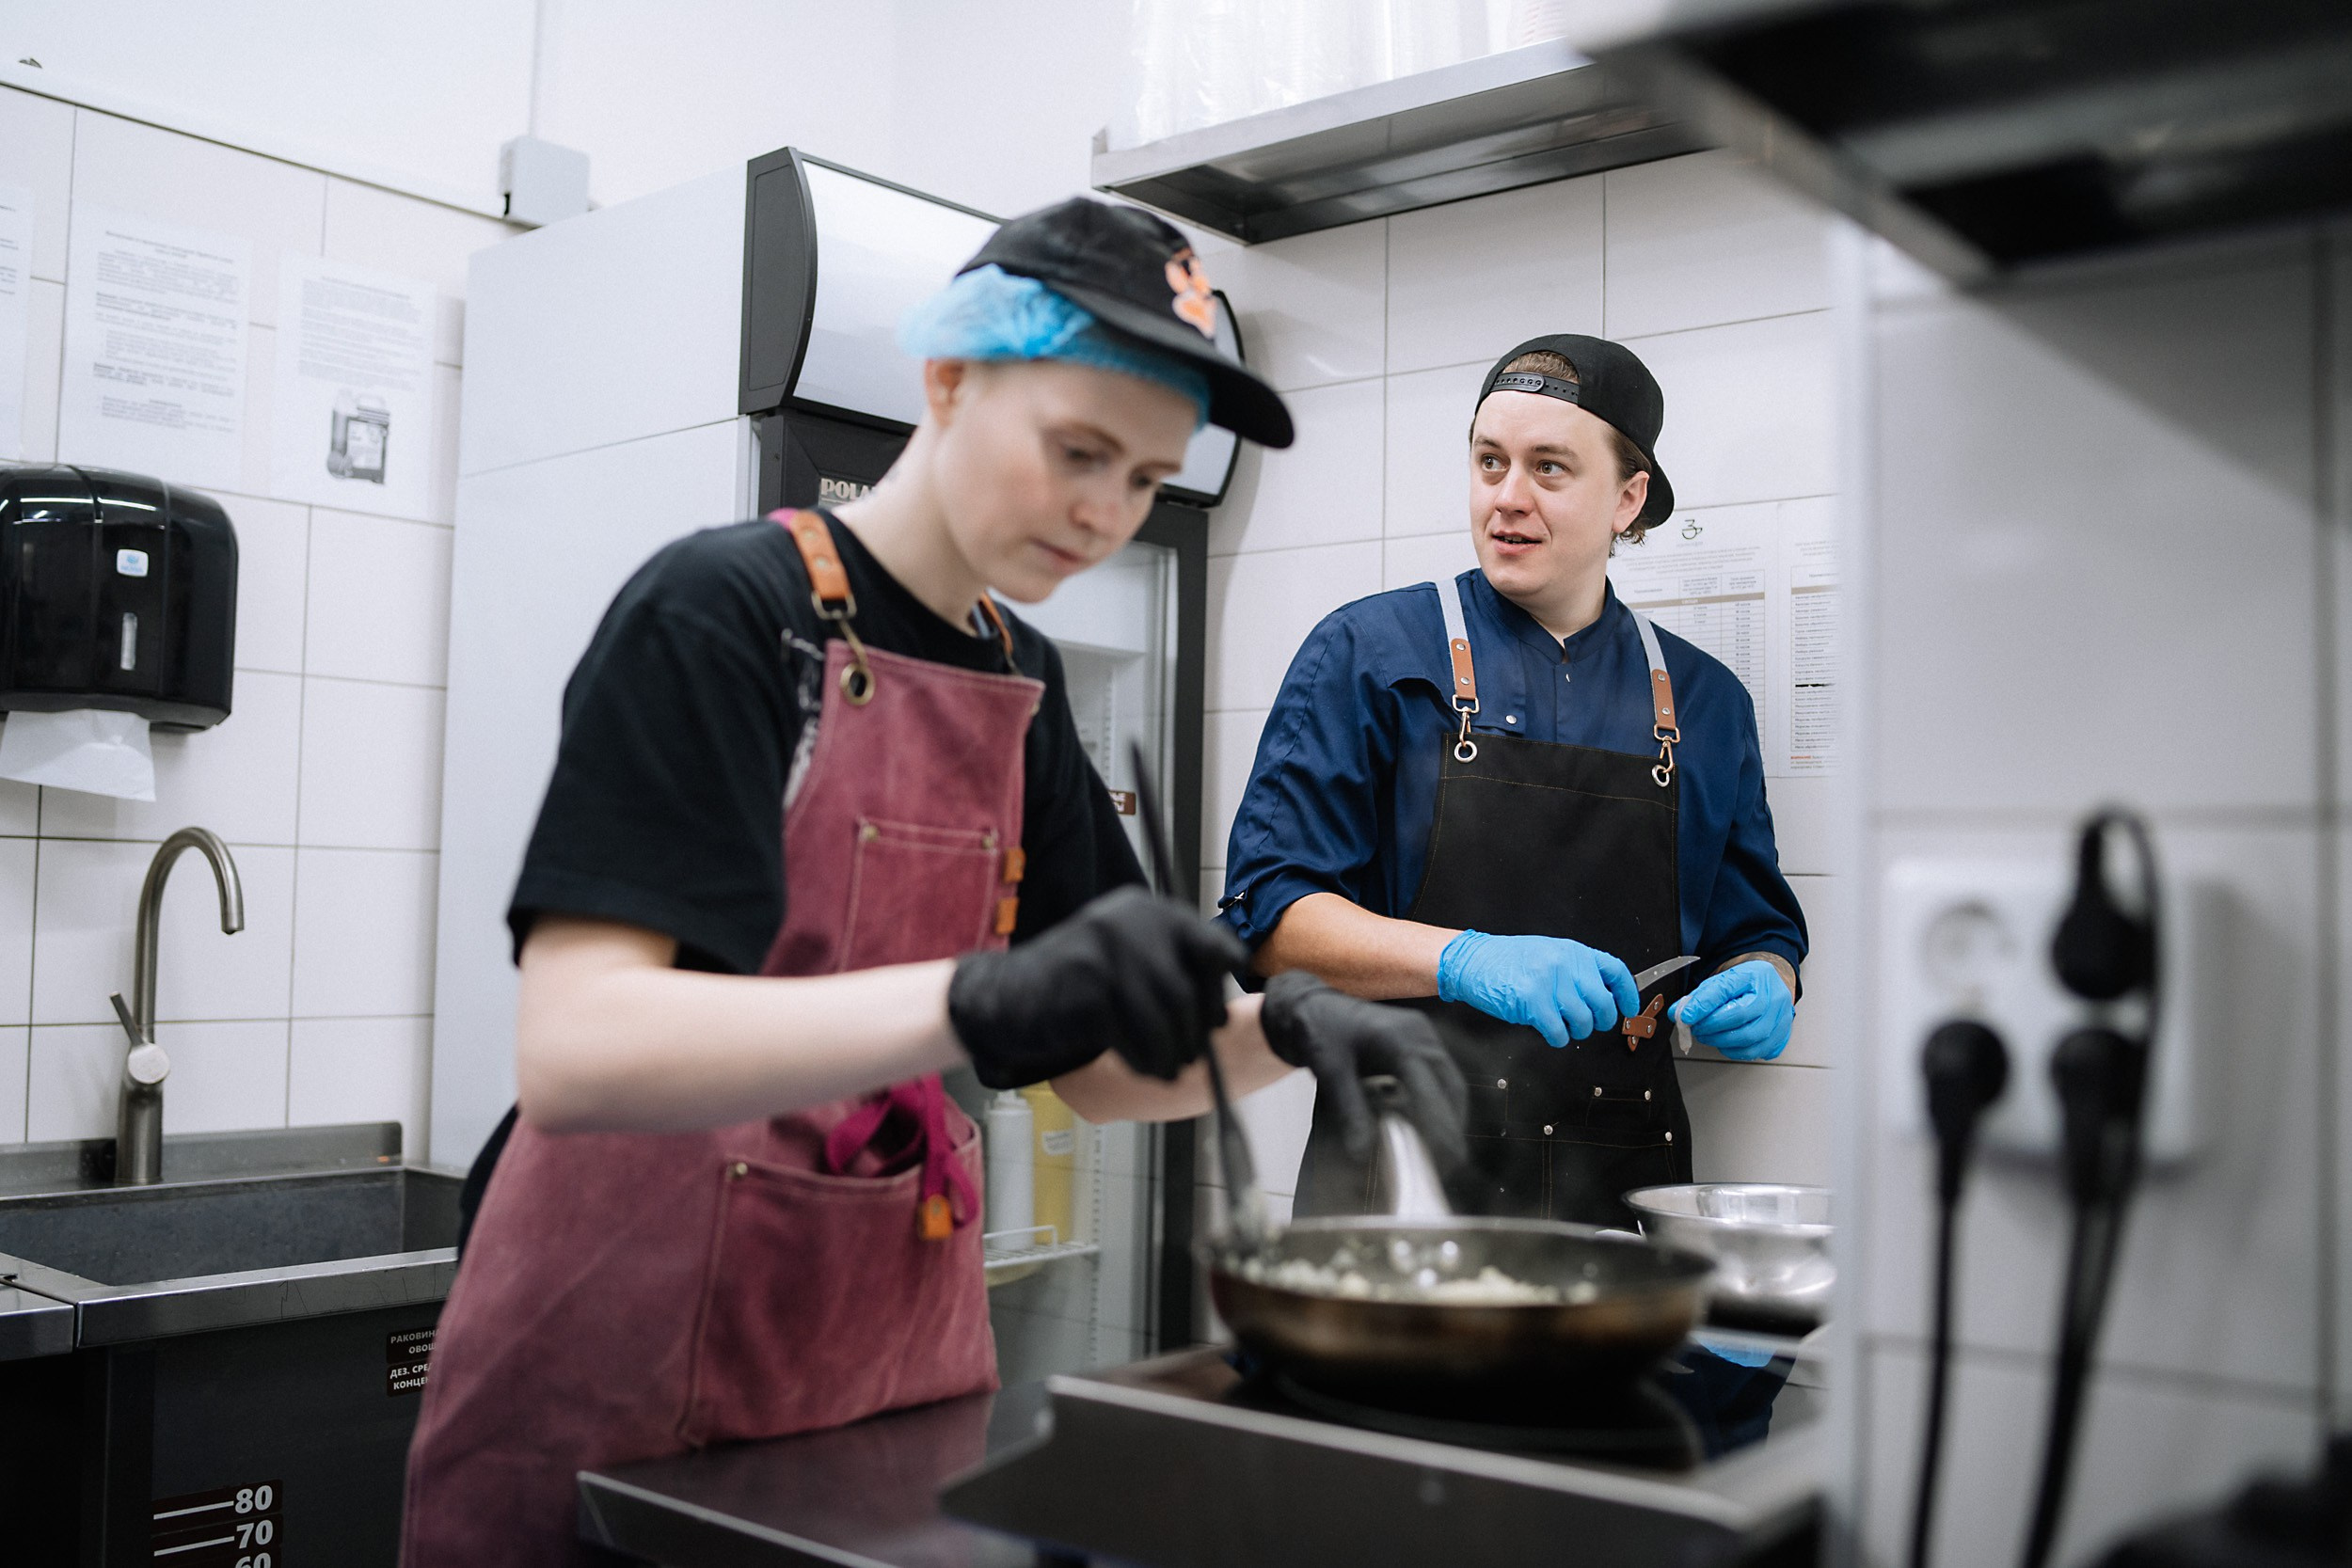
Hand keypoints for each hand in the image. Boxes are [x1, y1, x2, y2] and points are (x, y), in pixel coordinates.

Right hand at [948, 886, 1246, 1087]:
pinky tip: (1143, 1069)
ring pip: (1167, 1016)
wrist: (1006, 997)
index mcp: (1147, 910)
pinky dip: (1147, 1061)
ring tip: (1169, 1070)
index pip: (1213, 945)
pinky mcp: (1087, 987)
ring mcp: (1106, 951)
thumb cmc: (1076, 986)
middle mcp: (1129, 922)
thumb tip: (1221, 1016)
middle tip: (1193, 1058)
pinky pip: (1137, 1036)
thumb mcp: (1127, 962)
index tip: (1215, 1020)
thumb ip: (1171, 972)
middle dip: (1196, 1032)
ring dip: (1174, 1053)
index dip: (1219, 987)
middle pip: (1189, 989)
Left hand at [1259, 971, 1467, 1170]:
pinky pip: (1439, 1078)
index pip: (1430, 1086)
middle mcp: (1420, 1035)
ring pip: (1450, 1083)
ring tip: (1444, 1154)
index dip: (1440, 1124)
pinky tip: (1430, 1129)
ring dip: (1450, 1117)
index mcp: (1400, 1037)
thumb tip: (1362, 1153)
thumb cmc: (1317, 1031)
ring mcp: (1423, 1037)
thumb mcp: (1330, 1070)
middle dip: (1453, 1126)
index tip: (1445, 1157)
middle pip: (1452, 1086)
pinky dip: (1439, 1105)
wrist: (1309, 1006)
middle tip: (1451, 1164)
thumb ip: (1350, 1109)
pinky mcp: (1419, 1045)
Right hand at [1435, 931, 1639, 1047]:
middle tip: (1590, 1024)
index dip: (1627, 994)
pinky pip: (1559, 1032)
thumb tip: (1599, 994)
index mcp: (1573, 951)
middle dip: (1600, 1021)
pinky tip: (1550, 1032)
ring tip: (1564, 1026)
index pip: (1614, 971)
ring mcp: (1549, 983)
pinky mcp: (1533, 1002)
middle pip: (1603, 1003)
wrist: (1474, 961)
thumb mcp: (1548, 953)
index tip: (1629, 1009)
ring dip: (1577, 1031)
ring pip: (1583, 1021)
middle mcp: (1565, 965)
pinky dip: (1558, 1038)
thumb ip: (1574, 969)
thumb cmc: (1508, 960)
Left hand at [1672, 960, 1793, 1060]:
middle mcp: (1774, 996)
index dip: (1702, 1005)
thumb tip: (1676, 1013)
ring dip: (1721, 1041)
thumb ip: (1699, 997)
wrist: (1769, 987)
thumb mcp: (1721, 981)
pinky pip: (1757, 1052)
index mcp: (1756, 975)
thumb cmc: (1745, 985)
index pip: (1725, 990)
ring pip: (1749, 1038)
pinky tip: (1726, 1043)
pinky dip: (1735, 1051)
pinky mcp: (1782, 1037)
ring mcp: (1782, 1018)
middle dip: (1711, 1026)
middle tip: (1696, 1028)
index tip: (1685, 1016)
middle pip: (1740, 1016)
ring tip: (1708, 1035)